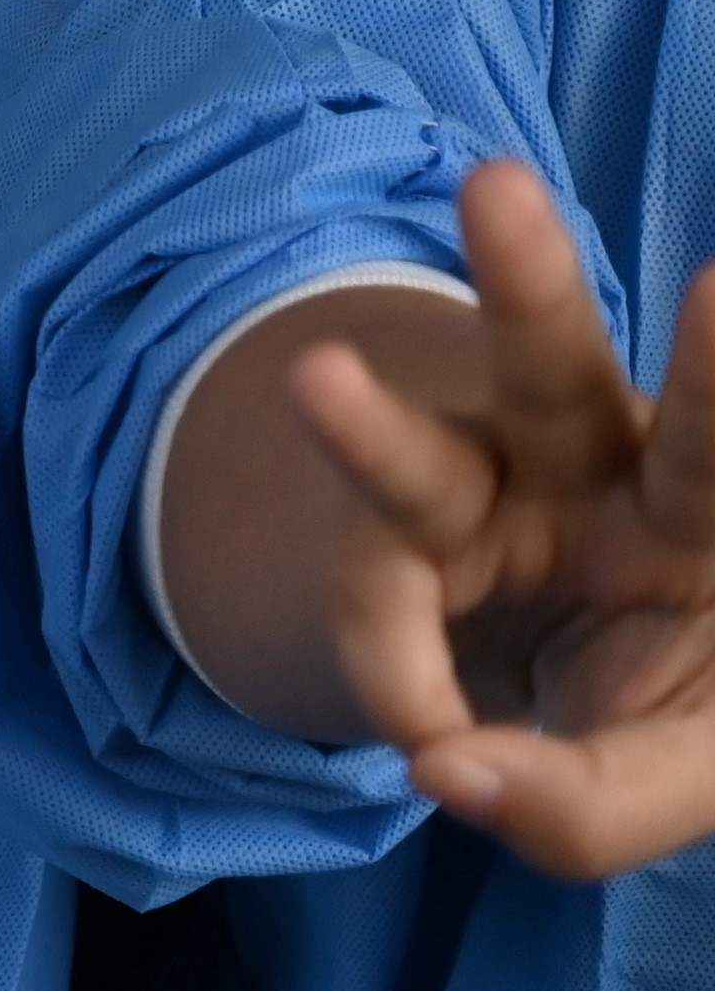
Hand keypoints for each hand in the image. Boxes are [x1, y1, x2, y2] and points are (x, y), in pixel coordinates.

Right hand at [158, 165, 714, 877]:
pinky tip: (427, 721)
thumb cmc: (653, 708)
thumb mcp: (665, 779)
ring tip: (315, 381)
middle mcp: (604, 471)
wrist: (548, 699)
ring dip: (364, 424)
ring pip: (418, 449)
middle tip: (496, 189)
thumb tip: (435, 765)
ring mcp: (484, 488)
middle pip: (558, 371)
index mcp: (710, 521)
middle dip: (527, 282)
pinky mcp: (395, 527)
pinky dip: (398, 679)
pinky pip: (369, 609)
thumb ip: (585, 800)